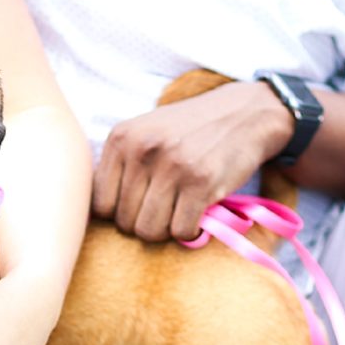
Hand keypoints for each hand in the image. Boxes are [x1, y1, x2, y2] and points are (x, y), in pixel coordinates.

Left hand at [92, 81, 293, 241]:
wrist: (246, 113)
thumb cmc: (190, 130)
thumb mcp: (146, 132)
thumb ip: (120, 164)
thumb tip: (98, 215)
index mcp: (121, 138)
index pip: (99, 204)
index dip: (118, 215)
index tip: (139, 208)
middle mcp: (142, 150)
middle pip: (124, 222)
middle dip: (144, 224)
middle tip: (165, 211)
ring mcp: (172, 166)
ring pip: (149, 230)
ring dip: (166, 231)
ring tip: (179, 213)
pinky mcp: (201, 182)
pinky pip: (180, 231)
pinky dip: (190, 232)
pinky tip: (197, 216)